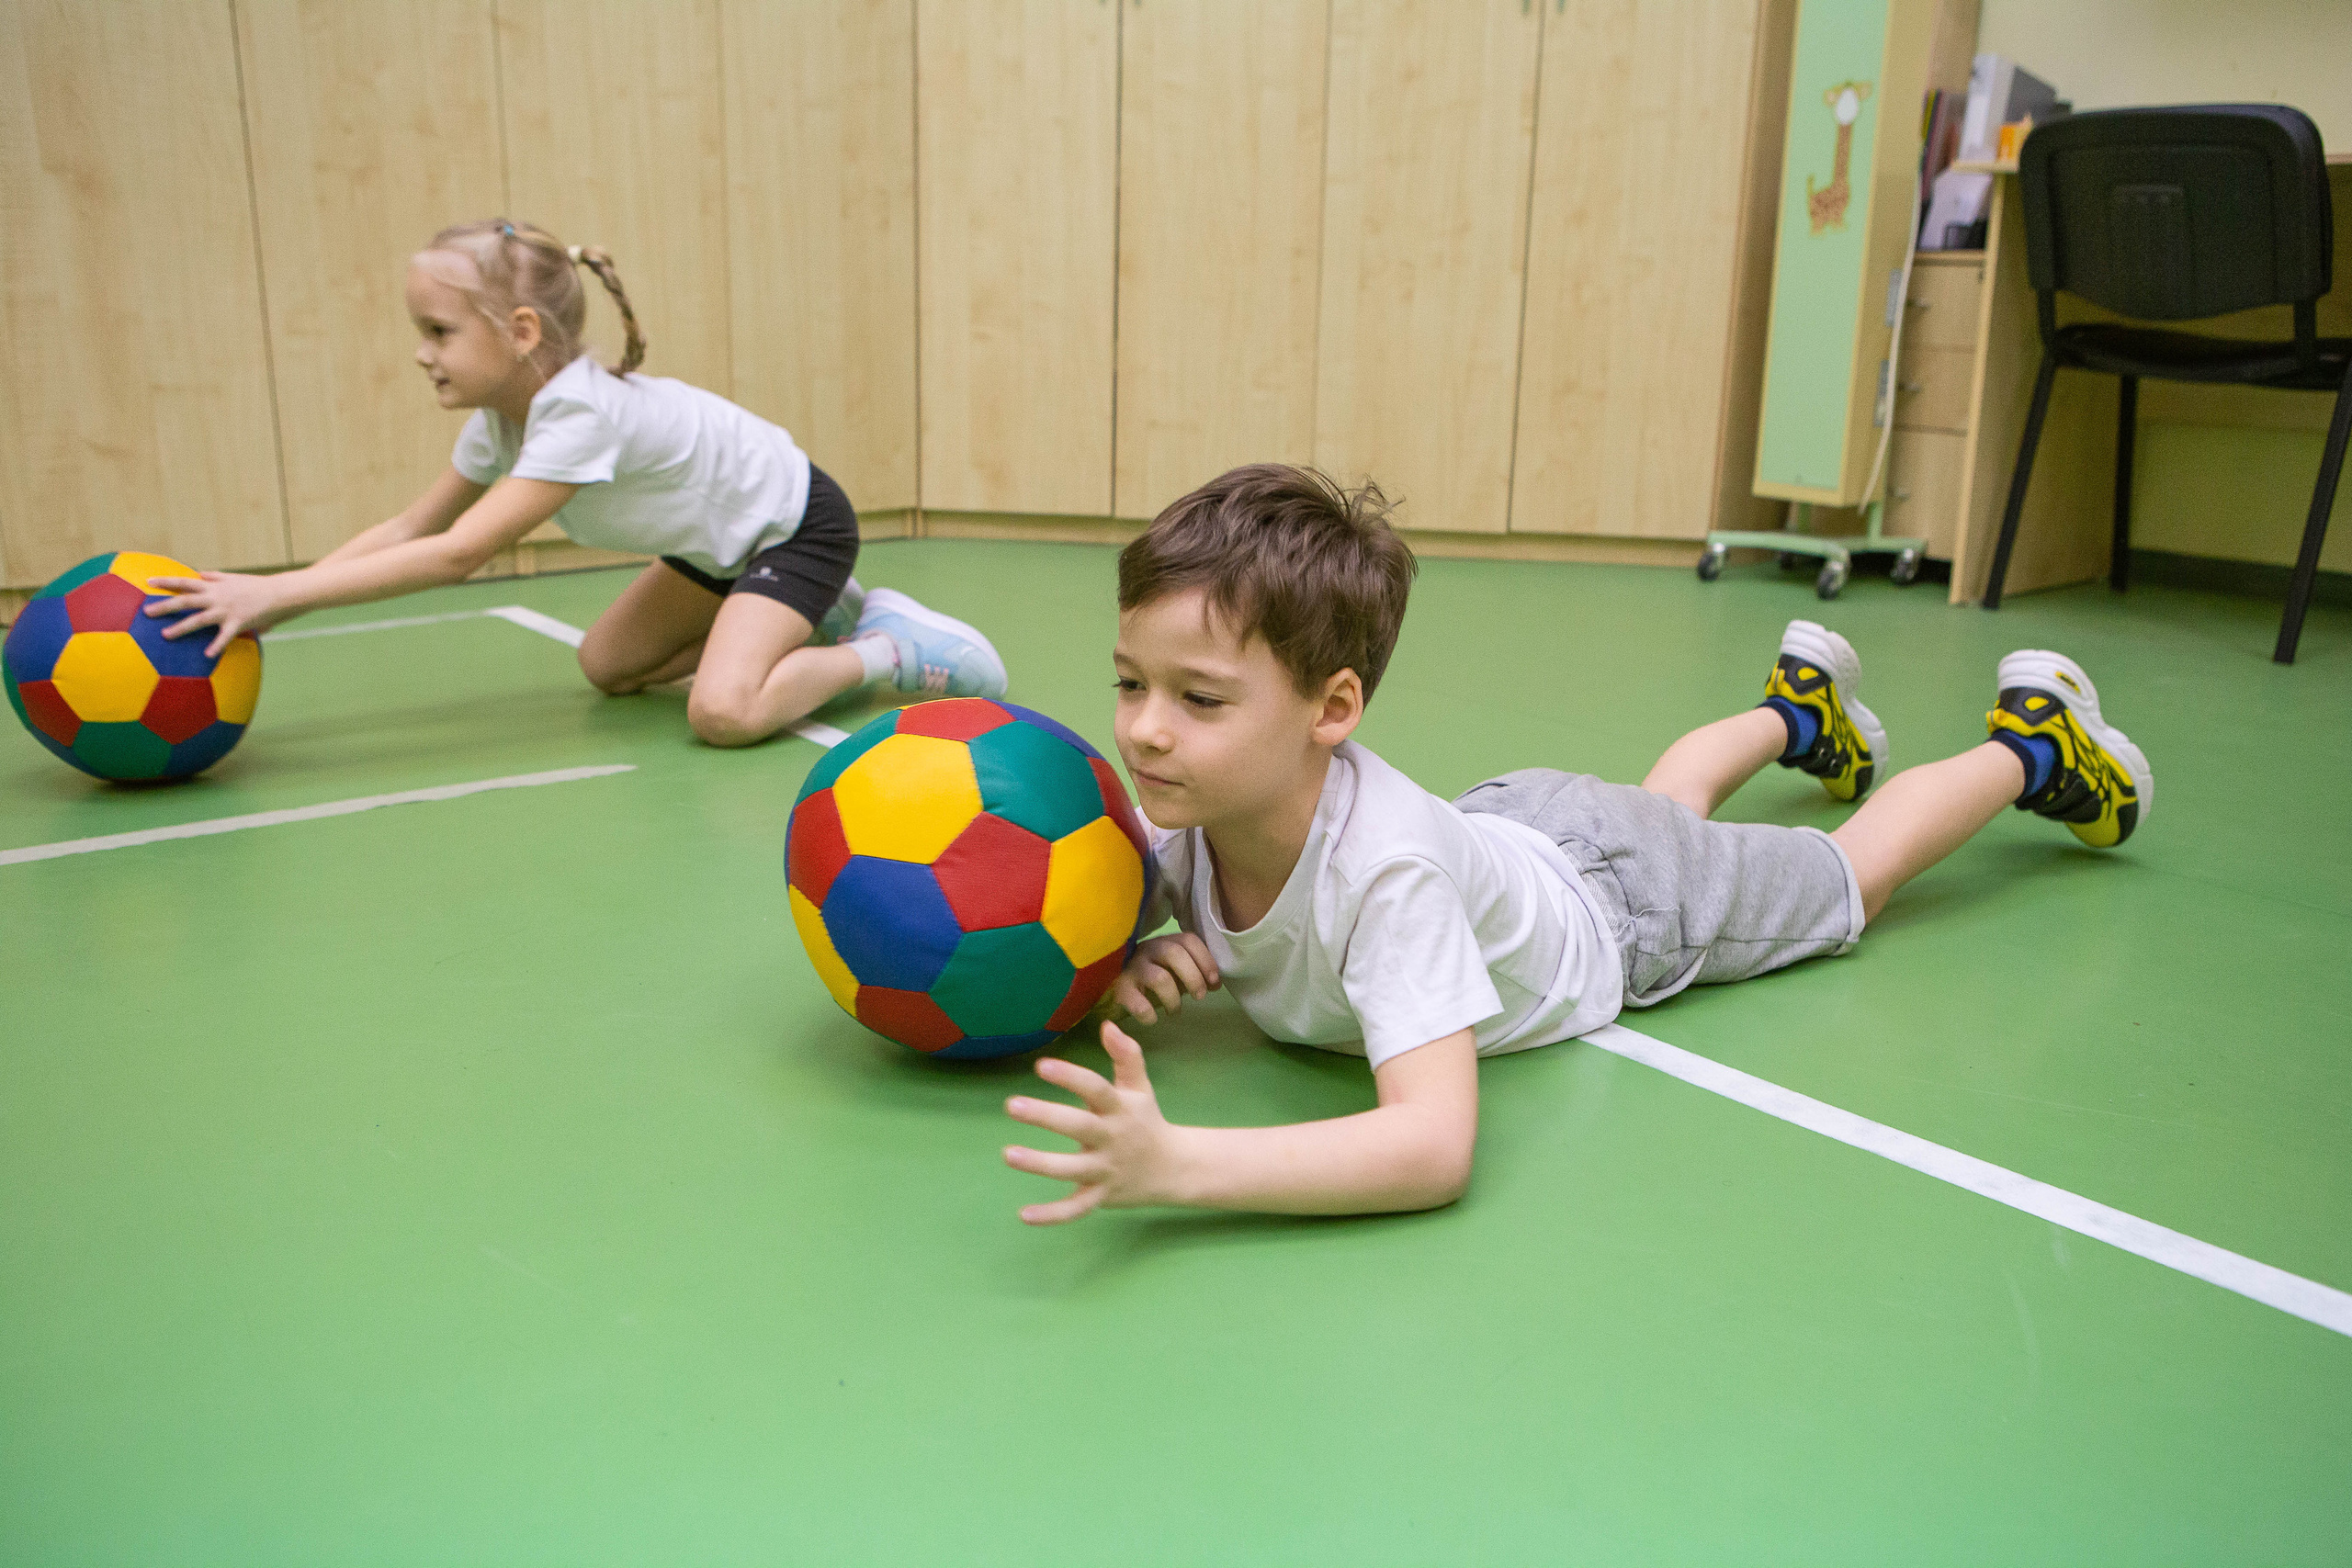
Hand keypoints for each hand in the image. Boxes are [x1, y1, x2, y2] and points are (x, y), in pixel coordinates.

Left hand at [144, 572, 284, 656]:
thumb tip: (200, 572)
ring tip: (165, 635)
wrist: (280, 593)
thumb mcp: (234, 578)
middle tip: (146, 612)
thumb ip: (216, 576)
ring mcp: (226, 610)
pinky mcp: (238, 622)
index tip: (148, 582)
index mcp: (214, 586)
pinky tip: (207, 655)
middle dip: (165, 606)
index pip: (185, 581)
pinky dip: (216, 645)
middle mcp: (216, 597)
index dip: (166, 581)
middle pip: (185, 601)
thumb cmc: (258, 586)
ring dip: (181, 627)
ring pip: (199, 619)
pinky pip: (225, 636)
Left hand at [1003, 1021, 1186, 1224]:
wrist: (1174, 1169)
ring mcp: (1106, 1170)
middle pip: (1079, 1127)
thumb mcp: (1139, 1087)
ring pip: (1072, 1169)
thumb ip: (1126, 1056)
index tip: (1041, 1066)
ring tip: (1007, 1153)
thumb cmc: (1145, 1121)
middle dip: (1046, 1116)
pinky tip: (1023, 1214)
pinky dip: (1052, 1215)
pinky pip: (1076, 1209)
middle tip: (1012, 1105)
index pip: (1095, 1088)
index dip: (1070, 1077)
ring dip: (1040, 1163)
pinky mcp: (1101, 1196)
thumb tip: (1107, 1025)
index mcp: (1120, 1108)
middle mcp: (1112, 1139)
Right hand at [1108, 932, 1219, 1024]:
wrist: (1108, 991)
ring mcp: (1130, 967)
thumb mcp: (1172, 974)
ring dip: (1173, 999)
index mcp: (1163, 943)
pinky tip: (1153, 1019)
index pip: (1188, 940)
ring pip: (1159, 978)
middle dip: (1193, 977)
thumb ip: (1193, 974)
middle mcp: (1146, 949)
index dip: (1205, 959)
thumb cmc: (1147, 982)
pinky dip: (1148, 1013)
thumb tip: (1215, 983)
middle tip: (1199, 997)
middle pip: (1174, 953)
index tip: (1214, 982)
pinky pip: (1136, 1001)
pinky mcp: (1118, 988)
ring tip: (1175, 1012)